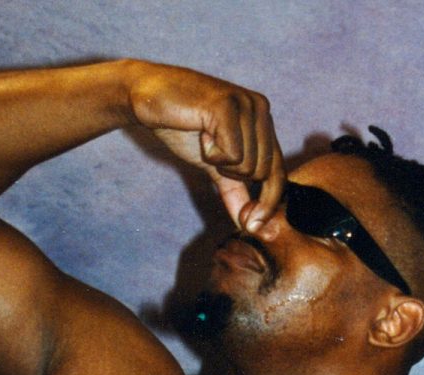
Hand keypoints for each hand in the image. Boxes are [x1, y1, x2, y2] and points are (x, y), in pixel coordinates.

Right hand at [126, 61, 284, 229]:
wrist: (147, 98)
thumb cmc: (182, 128)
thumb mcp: (214, 166)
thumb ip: (234, 193)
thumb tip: (251, 227)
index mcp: (264, 120)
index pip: (277, 172)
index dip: (268, 202)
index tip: (252, 226)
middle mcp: (262, 109)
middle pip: (262, 173)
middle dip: (232, 174)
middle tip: (210, 150)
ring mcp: (247, 104)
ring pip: (248, 166)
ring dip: (219, 162)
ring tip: (204, 136)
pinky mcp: (228, 106)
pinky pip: (232, 154)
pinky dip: (212, 153)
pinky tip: (200, 131)